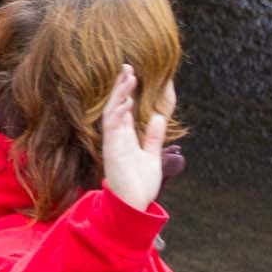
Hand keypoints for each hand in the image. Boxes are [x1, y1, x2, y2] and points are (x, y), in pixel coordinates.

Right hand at [101, 64, 173, 210]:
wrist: (133, 204)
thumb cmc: (140, 184)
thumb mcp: (152, 156)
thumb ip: (153, 137)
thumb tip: (158, 117)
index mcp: (125, 138)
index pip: (123, 109)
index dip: (127, 91)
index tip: (132, 74)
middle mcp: (116, 137)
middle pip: (116, 106)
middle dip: (121, 86)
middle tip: (127, 67)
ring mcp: (113, 143)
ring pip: (113, 112)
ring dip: (119, 95)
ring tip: (127, 77)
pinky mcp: (112, 150)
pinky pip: (112, 128)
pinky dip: (118, 113)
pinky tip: (124, 101)